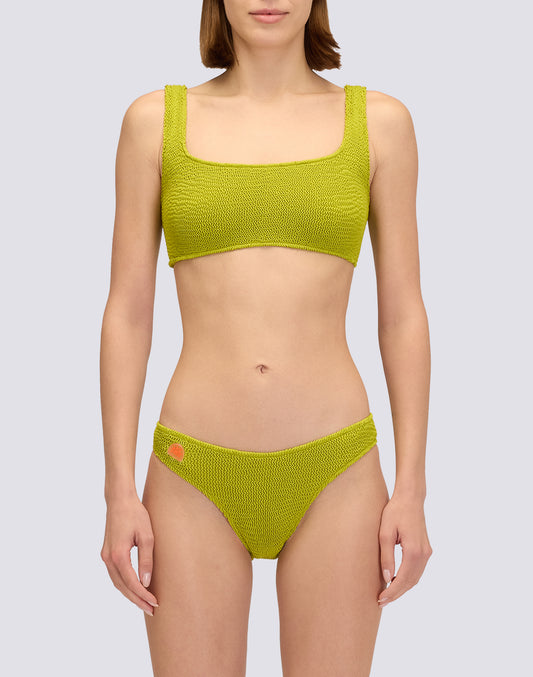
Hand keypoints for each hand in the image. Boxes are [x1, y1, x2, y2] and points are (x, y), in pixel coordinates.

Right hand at [100, 494, 158, 614]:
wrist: (119, 500)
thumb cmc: (136, 514)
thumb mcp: (147, 536)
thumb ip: (146, 560)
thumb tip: (146, 582)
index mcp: (118, 555)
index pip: (131, 583)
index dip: (143, 595)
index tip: (155, 603)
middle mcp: (108, 558)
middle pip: (122, 587)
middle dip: (137, 600)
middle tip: (152, 610)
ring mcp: (105, 556)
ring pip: (117, 583)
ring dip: (130, 594)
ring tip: (145, 603)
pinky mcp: (107, 553)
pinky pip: (115, 575)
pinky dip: (124, 585)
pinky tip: (135, 588)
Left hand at [377, 492, 431, 606]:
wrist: (410, 498)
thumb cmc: (395, 512)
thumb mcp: (385, 533)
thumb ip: (387, 557)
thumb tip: (387, 578)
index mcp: (414, 551)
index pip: (403, 579)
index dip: (392, 592)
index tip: (381, 599)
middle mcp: (424, 554)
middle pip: (411, 582)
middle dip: (397, 593)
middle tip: (381, 601)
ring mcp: (427, 552)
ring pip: (416, 578)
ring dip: (402, 588)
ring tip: (387, 594)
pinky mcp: (425, 549)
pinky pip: (417, 570)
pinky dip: (408, 579)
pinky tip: (396, 581)